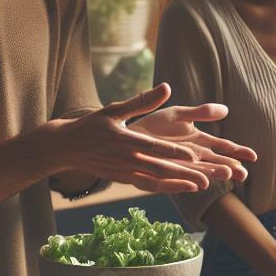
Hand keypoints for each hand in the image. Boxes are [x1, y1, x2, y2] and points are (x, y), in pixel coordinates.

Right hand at [51, 84, 216, 193]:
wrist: (67, 148)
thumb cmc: (92, 125)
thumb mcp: (114, 109)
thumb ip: (142, 101)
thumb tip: (166, 87)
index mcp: (126, 141)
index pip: (154, 148)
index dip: (175, 152)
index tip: (194, 155)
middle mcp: (127, 160)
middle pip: (160, 169)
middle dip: (184, 175)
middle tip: (208, 179)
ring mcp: (125, 173)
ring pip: (156, 181)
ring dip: (179, 185)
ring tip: (200, 187)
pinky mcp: (123, 179)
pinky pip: (148, 185)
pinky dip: (166, 188)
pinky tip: (182, 187)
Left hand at [129, 101, 256, 184]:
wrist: (128, 136)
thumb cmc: (154, 126)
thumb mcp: (178, 114)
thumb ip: (201, 112)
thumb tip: (226, 110)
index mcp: (199, 142)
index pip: (223, 148)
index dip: (238, 152)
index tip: (253, 157)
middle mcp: (192, 158)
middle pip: (215, 164)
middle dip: (229, 168)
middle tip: (242, 173)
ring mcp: (178, 167)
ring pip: (198, 173)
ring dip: (211, 175)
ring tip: (224, 176)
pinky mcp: (160, 175)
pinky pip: (174, 181)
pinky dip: (185, 183)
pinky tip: (196, 185)